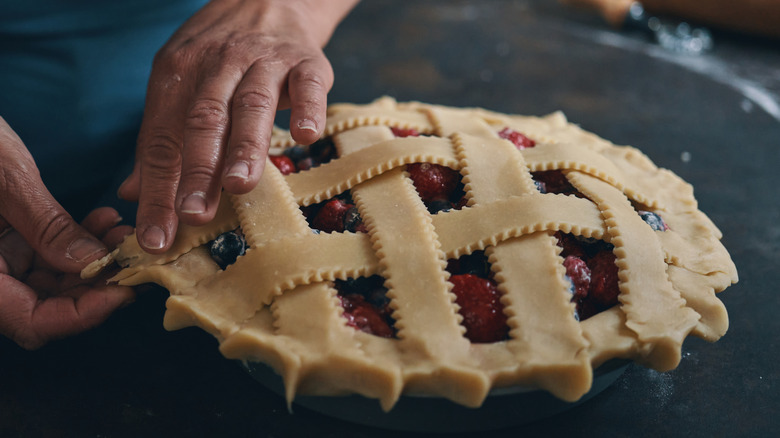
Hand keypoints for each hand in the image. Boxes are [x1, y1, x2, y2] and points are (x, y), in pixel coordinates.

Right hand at [0, 118, 134, 348]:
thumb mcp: (6, 179)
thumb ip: (47, 227)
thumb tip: (92, 263)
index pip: (33, 323)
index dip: (82, 315)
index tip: (122, 293)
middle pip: (47, 308)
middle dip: (95, 287)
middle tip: (132, 260)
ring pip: (52, 283)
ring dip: (93, 264)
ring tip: (123, 234)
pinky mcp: (3, 242)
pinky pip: (45, 256)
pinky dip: (76, 244)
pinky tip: (101, 221)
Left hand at [119, 0, 358, 252]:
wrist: (267, 0)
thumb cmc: (221, 56)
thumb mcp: (181, 85)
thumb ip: (162, 140)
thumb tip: (133, 193)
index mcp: (178, 76)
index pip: (162, 140)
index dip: (158, 191)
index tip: (155, 237)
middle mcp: (216, 66)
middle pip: (202, 122)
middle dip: (195, 171)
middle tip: (192, 214)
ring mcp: (262, 60)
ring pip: (249, 104)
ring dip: (244, 146)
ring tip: (239, 185)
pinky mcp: (304, 60)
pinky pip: (307, 85)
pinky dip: (305, 108)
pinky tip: (304, 136)